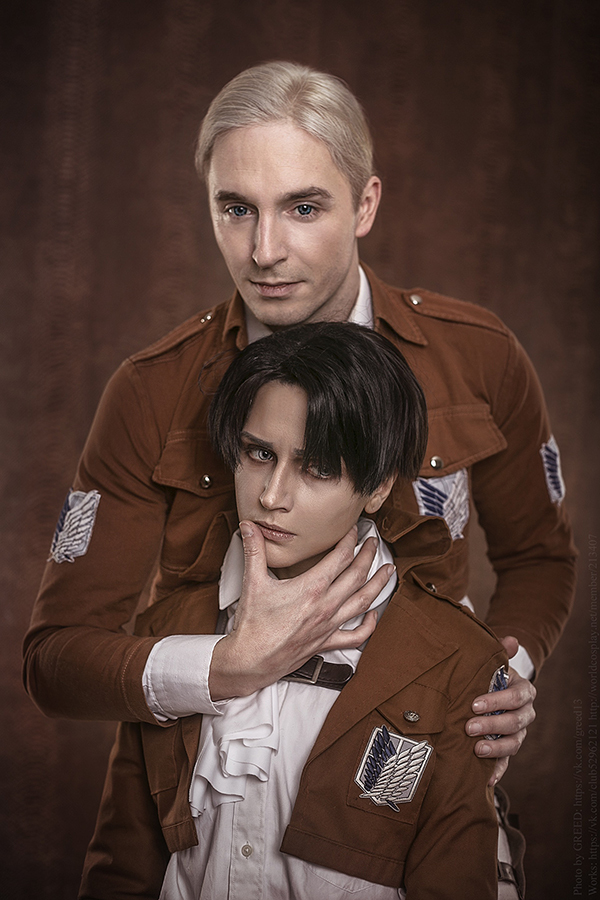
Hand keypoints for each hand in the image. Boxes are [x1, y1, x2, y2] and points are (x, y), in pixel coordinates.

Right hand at [209, 521, 395, 700]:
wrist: (251, 660)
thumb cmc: (253, 625)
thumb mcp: (253, 582)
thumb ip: (254, 550)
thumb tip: (248, 526)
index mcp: (311, 588)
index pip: (340, 557)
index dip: (350, 540)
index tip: (354, 530)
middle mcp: (325, 606)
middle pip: (357, 575)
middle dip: (368, 555)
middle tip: (374, 542)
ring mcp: (329, 625)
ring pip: (363, 602)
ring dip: (379, 584)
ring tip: (389, 571)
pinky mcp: (326, 642)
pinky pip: (355, 636)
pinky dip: (369, 625)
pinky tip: (373, 615)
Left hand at [465, 636, 536, 785]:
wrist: (490, 689)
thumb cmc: (489, 674)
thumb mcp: (493, 661)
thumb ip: (500, 651)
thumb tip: (511, 640)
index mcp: (523, 690)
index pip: (516, 696)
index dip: (497, 701)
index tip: (474, 704)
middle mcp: (525, 713)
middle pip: (515, 722)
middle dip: (492, 725)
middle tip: (469, 727)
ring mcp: (518, 732)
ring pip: (514, 744)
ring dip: (496, 749)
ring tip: (476, 750)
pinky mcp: (508, 748)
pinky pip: (506, 762)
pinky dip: (497, 771)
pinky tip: (487, 779)